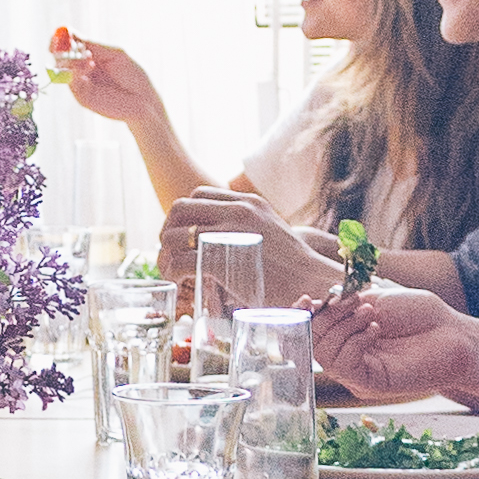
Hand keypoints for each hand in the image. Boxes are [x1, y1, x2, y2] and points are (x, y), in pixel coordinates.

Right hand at [50, 31, 165, 127]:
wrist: (143, 100)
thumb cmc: (132, 75)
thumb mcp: (114, 54)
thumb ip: (93, 45)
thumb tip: (70, 33)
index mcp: (89, 56)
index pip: (67, 45)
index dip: (60, 39)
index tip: (60, 34)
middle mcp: (81, 69)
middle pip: (60, 56)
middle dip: (61, 49)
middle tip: (67, 45)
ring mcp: (80, 84)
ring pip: (63, 68)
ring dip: (71, 59)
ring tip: (88, 58)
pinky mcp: (81, 97)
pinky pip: (71, 81)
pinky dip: (76, 71)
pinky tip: (90, 66)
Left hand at [160, 184, 341, 309]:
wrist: (312, 285)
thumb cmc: (295, 271)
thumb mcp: (272, 236)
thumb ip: (248, 231)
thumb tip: (223, 243)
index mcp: (249, 203)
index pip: (199, 194)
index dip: (184, 215)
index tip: (182, 236)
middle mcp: (238, 211)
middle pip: (180, 208)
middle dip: (168, 231)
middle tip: (169, 253)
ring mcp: (229, 233)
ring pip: (175, 235)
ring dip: (165, 255)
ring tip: (171, 273)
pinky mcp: (221, 259)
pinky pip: (179, 260)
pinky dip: (172, 272)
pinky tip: (178, 283)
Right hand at [308, 281, 477, 403]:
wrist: (452, 333)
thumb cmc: (419, 315)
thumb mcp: (376, 299)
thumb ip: (344, 304)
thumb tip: (316, 305)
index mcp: (345, 336)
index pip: (310, 331)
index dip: (303, 316)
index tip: (307, 299)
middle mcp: (348, 357)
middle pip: (314, 342)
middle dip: (329, 317)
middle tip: (358, 302)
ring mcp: (357, 374)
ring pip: (326, 355)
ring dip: (344, 327)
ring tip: (371, 314)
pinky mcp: (370, 384)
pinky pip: (345, 367)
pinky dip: (355, 343)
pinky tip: (376, 329)